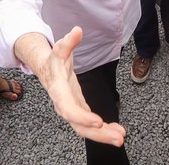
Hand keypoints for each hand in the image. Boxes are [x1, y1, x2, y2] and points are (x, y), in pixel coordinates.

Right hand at [38, 27, 126, 145]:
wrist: (47, 69)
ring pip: (86, 129)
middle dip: (98, 134)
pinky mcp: (80, 111)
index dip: (82, 117)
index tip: (98, 121)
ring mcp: (72, 111)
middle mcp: (65, 106)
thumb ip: (69, 41)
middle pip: (79, 126)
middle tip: (118, 138)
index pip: (69, 109)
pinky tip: (117, 131)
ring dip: (104, 135)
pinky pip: (90, 125)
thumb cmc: (54, 60)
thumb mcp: (60, 48)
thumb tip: (77, 30)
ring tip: (121, 137)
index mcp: (59, 92)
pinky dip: (104, 130)